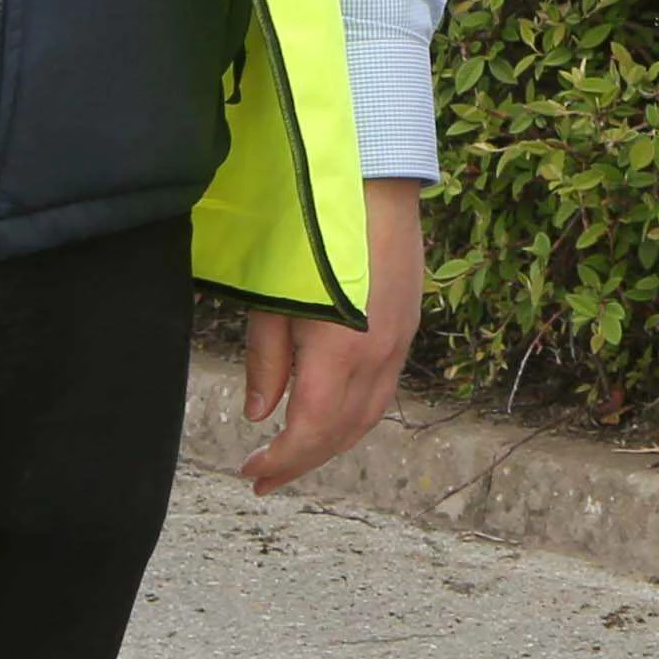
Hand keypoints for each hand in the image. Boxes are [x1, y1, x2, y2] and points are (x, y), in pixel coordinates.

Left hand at [240, 181, 429, 493]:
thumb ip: (267, 360)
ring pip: (369, 414)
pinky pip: (383, 387)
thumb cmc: (312, 235)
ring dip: (331, 441)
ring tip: (296, 450)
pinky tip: (330, 408)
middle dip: (303, 461)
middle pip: (343, 432)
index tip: (250, 474)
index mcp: (340, 354)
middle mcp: (378, 357)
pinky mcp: (408, 324)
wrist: (374, 184)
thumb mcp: (273, 298)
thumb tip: (260, 413)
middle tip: (265, 474)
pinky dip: (354, 412)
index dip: (281, 461)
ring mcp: (399, 341)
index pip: (311, 432)